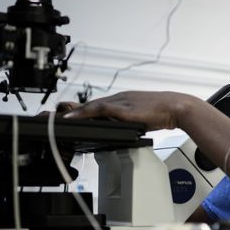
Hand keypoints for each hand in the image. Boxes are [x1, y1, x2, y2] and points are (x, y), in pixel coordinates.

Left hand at [63, 91, 201, 130]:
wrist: (175, 107)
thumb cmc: (163, 112)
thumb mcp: (143, 118)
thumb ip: (132, 122)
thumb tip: (126, 130)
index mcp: (123, 101)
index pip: (97, 106)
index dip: (82, 111)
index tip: (69, 115)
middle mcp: (118, 99)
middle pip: (89, 105)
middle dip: (71, 110)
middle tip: (53, 116)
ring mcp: (118, 102)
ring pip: (90, 106)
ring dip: (72, 112)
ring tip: (56, 118)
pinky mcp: (121, 108)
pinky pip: (96, 109)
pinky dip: (82, 113)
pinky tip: (71, 118)